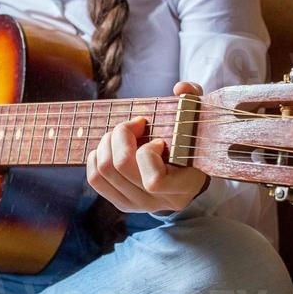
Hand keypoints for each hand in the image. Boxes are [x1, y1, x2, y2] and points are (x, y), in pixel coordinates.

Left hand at [85, 81, 210, 214]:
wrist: (187, 179)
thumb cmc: (192, 145)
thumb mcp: (197, 122)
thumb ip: (194, 101)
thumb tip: (180, 88)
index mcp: (182, 187)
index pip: (154, 181)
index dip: (149, 153)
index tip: (159, 140)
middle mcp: (157, 201)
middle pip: (121, 166)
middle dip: (122, 135)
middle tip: (135, 124)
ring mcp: (136, 205)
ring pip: (104, 170)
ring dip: (108, 142)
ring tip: (122, 132)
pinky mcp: (121, 203)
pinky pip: (95, 178)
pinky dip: (96, 155)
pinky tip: (111, 146)